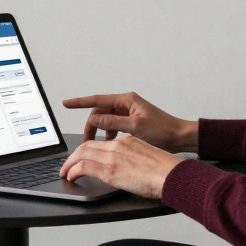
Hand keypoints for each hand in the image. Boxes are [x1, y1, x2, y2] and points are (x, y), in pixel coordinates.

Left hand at [59, 135, 182, 198]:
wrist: (172, 174)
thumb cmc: (166, 171)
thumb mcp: (147, 159)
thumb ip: (133, 161)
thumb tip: (127, 171)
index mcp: (127, 141)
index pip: (100, 143)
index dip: (86, 149)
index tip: (80, 157)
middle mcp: (118, 145)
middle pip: (86, 146)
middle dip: (73, 156)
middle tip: (67, 165)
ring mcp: (113, 156)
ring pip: (81, 154)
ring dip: (69, 164)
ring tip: (65, 172)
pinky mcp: (110, 170)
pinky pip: (83, 167)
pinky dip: (73, 171)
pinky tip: (71, 177)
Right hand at [62, 92, 196, 151]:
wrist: (179, 137)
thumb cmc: (162, 130)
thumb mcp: (134, 128)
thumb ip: (112, 122)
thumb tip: (94, 118)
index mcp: (126, 100)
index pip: (97, 99)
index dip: (80, 102)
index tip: (66, 103)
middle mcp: (126, 104)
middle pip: (100, 112)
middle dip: (92, 125)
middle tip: (86, 141)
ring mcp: (129, 113)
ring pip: (106, 120)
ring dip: (101, 131)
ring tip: (100, 145)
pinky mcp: (132, 122)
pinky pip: (114, 126)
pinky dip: (110, 134)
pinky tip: (112, 144)